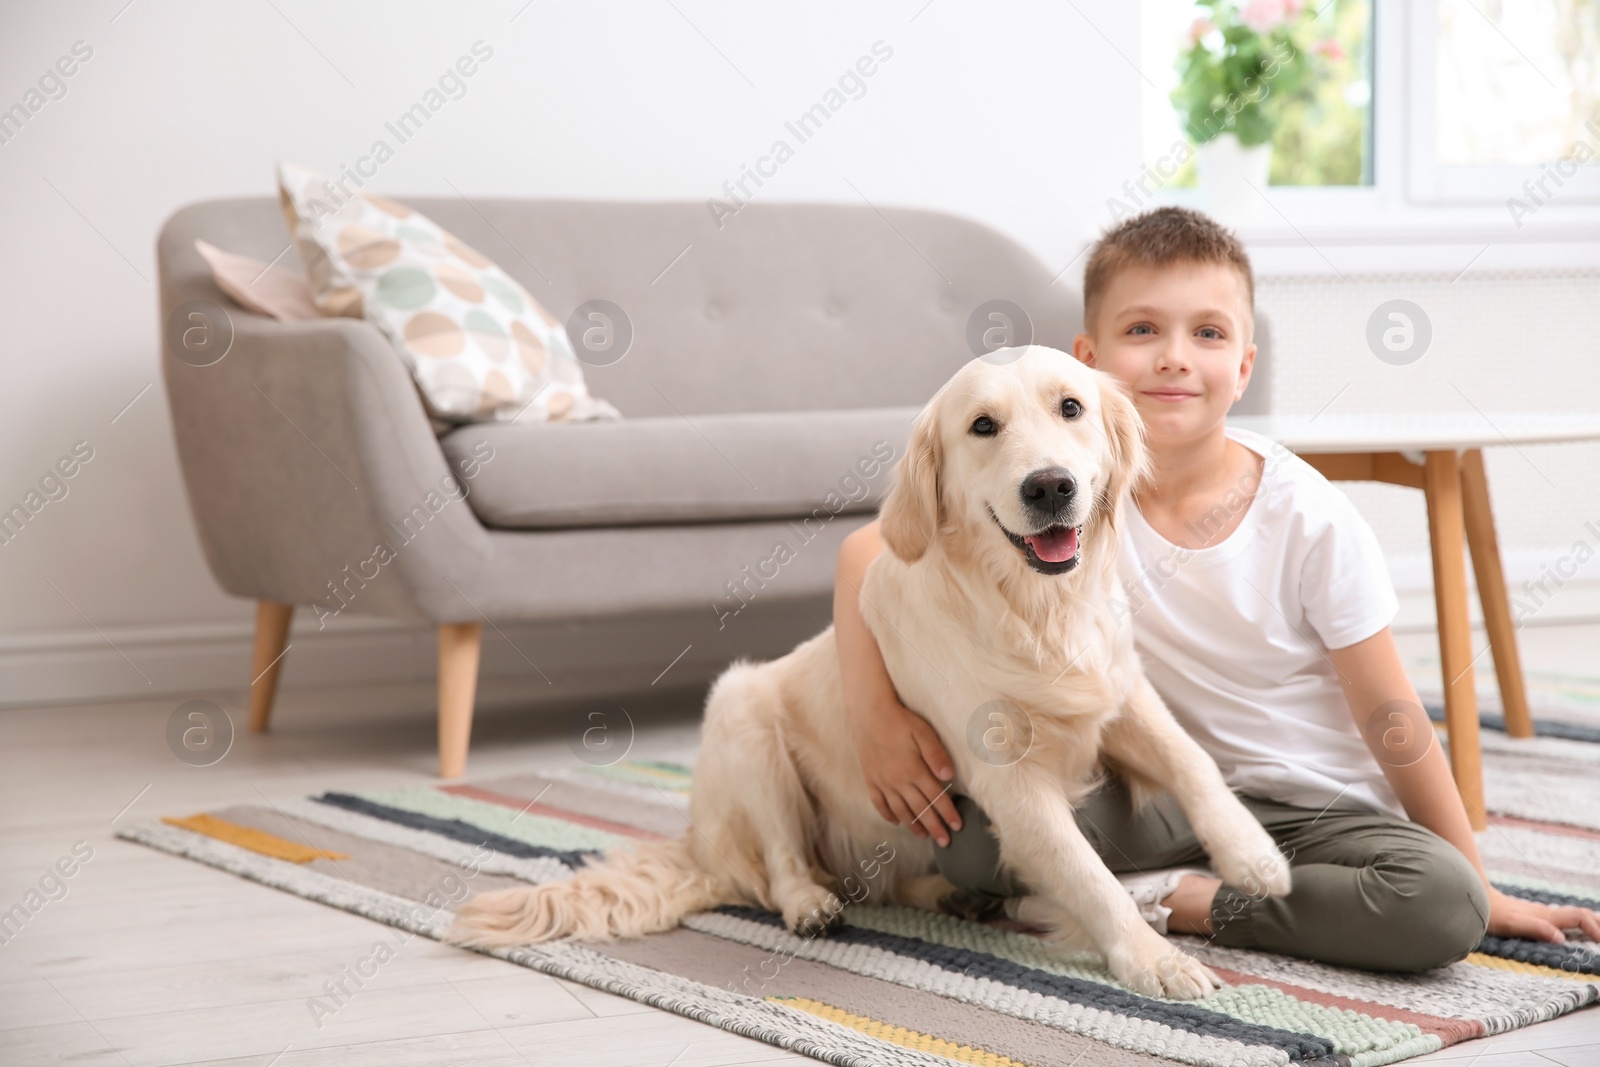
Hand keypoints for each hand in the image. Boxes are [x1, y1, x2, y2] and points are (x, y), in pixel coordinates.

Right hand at [848, 695, 962, 845]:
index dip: (948, 813)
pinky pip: (879, 803)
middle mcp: (898, 781)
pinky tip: (896, 822)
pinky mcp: (870, 779)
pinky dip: (888, 815)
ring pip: (900, 810)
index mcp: (914, 770)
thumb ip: (936, 755)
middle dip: (935, 827)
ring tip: (924, 836)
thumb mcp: (923, 732)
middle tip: (945, 842)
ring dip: (913, 826)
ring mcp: (882, 782)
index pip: (935, 798)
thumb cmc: (900, 720)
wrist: (868, 712)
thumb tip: (949, 776)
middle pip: (920, 810)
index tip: (957, 826)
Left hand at [1486, 885, 1599, 942]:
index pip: (1580, 918)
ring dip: (1592, 923)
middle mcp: (1548, 913)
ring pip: (1575, 915)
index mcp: (1547, 916)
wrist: (1476, 900)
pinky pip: (1564, 919)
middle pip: (1582, 914)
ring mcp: (1543, 914)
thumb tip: (1561, 940)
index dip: (1596, 929)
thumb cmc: (1492, 915)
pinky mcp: (1536, 917)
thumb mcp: (1512, 924)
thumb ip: (1536, 928)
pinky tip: (1579, 931)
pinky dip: (1579, 924)